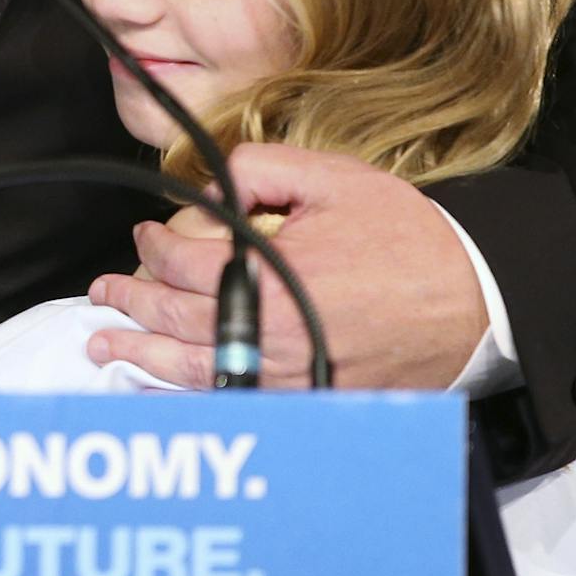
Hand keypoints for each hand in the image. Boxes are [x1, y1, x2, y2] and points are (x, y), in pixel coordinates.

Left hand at [84, 144, 486, 389]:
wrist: (473, 297)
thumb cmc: (404, 236)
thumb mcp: (330, 178)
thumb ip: (258, 171)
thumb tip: (208, 188)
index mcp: (268, 273)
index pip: (182, 262)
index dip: (153, 245)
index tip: (144, 235)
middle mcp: (268, 332)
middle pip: (176, 317)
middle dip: (130, 300)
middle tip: (103, 292)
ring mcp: (286, 374)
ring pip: (193, 369)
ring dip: (141, 355)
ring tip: (104, 345)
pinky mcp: (308, 401)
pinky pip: (234, 404)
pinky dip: (188, 401)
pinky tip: (158, 396)